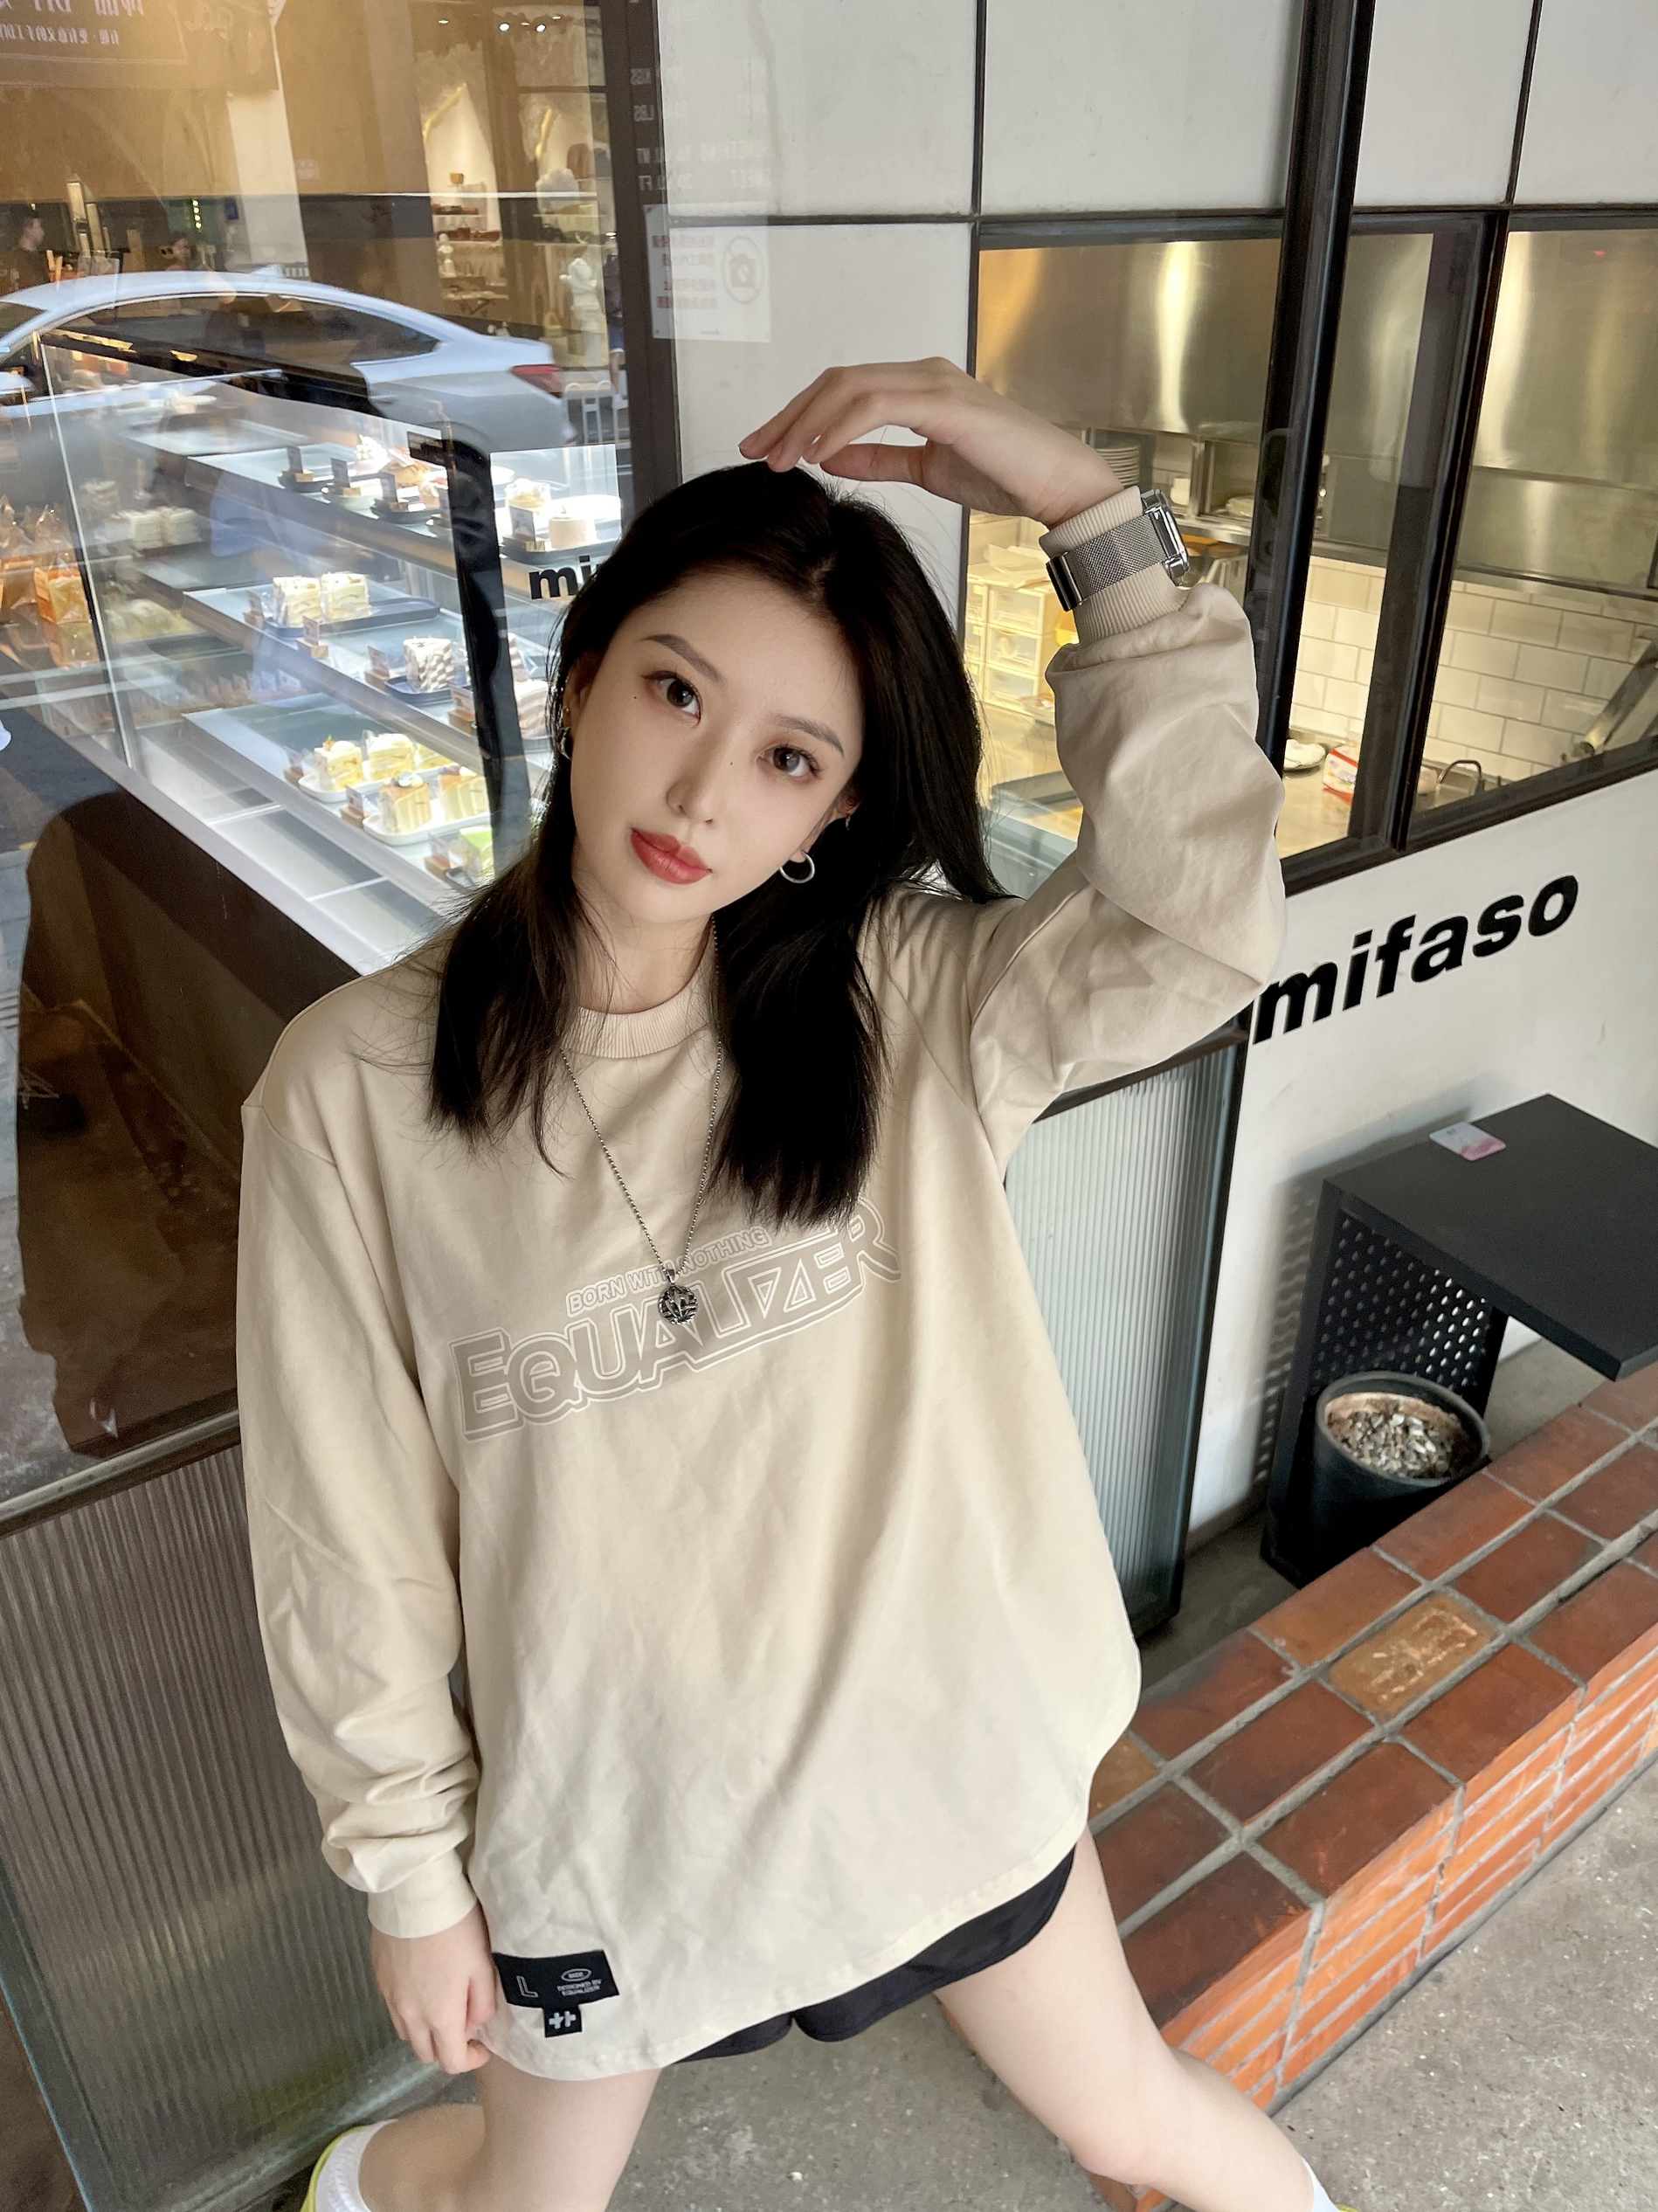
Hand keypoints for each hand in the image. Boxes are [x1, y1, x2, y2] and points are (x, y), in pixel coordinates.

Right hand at [370, 1901, 497, 2073]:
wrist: (414, 1895)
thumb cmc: (456, 1928)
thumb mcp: (482, 1964)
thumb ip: (482, 2004)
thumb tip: (473, 2026)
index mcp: (440, 2016)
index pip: (451, 2062)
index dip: (471, 2060)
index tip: (482, 2046)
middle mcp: (411, 2016)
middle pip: (425, 2053)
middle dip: (446, 2047)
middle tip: (463, 2023)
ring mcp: (390, 1999)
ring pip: (407, 2034)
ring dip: (426, 2030)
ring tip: (441, 2003)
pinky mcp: (379, 1980)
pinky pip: (394, 2009)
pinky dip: (409, 2010)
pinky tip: (422, 1983)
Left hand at [739, 358, 1121, 527]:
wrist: (1056, 485)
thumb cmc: (1003, 476)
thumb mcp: (926, 470)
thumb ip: (880, 459)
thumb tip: (831, 457)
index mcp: (919, 386)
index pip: (844, 390)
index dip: (799, 416)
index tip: (765, 448)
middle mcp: (923, 374)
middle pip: (837, 381)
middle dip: (789, 416)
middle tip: (754, 450)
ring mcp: (934, 383)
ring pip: (850, 387)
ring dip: (806, 422)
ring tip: (777, 458)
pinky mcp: (945, 404)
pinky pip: (876, 406)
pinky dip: (839, 427)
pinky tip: (815, 454)